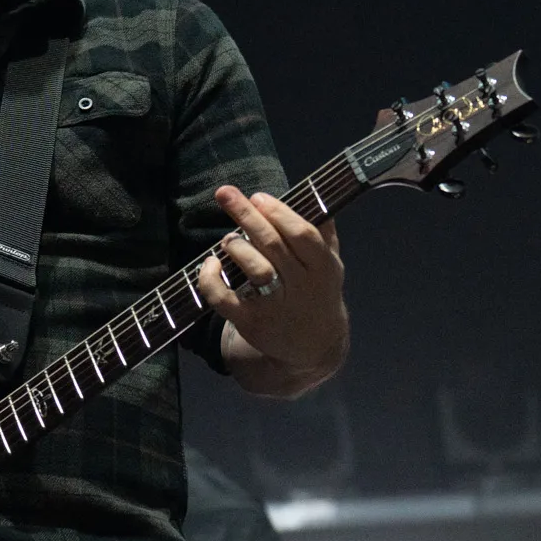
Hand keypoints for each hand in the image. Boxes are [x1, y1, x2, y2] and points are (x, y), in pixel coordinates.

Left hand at [197, 186, 348, 396]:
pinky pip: (225, 300)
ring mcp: (276, 306)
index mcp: (323, 267)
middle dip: (247, 216)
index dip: (280, 213)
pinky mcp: (251, 323)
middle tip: (225, 194)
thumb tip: (312, 195)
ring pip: (255, 270)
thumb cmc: (318, 292)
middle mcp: (302, 286)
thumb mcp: (330, 263)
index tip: (258, 197)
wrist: (314, 346)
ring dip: (237, 246)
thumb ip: (323, 232)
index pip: (302, 234)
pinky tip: (210, 264)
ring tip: (228, 239)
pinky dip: (211, 281)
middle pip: (273, 245)